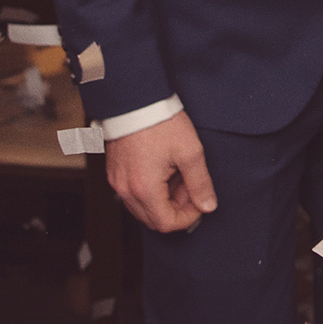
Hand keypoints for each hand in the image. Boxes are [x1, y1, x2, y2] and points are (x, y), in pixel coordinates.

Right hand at [105, 111, 216, 233]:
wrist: (135, 100)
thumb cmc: (161, 122)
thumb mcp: (190, 152)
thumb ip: (200, 183)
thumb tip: (208, 205)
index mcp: (144, 189)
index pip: (166, 224)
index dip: (187, 218)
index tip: (199, 201)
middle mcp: (125, 190)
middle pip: (153, 218)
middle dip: (176, 207)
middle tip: (190, 183)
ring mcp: (117, 182)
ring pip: (143, 207)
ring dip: (164, 198)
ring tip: (178, 173)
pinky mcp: (115, 172)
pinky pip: (134, 193)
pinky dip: (151, 189)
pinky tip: (164, 168)